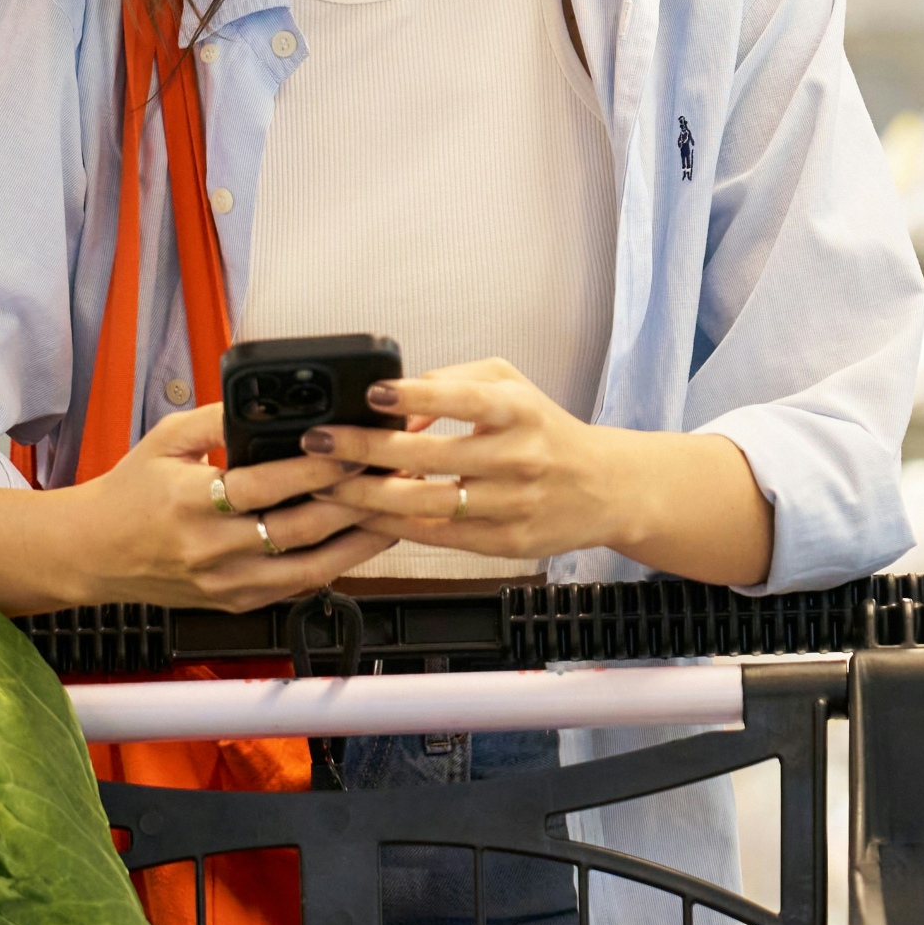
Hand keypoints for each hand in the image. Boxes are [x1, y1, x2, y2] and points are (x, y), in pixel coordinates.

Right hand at [0, 405, 397, 613]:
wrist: (95, 554)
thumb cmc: (129, 493)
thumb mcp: (165, 439)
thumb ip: (217, 417)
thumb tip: (267, 400)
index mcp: (190, 502)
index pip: (266, 486)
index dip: (316, 470)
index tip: (355, 449)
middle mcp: (210, 549)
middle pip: (298, 530)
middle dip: (353, 503)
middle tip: (393, 476)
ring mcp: (226, 583)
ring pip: (308, 568)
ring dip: (358, 542)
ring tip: (395, 512)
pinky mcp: (235, 602)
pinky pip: (296, 587)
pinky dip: (334, 566)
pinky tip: (361, 542)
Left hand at [298, 359, 771, 583]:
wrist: (603, 487)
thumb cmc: (545, 430)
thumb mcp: (510, 384)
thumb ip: (452, 381)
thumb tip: (398, 407)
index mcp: (519, 410)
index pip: (464, 399)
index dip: (417, 396)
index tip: (374, 393)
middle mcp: (518, 458)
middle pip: (430, 458)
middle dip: (365, 451)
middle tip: (320, 443)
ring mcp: (511, 505)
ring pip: (426, 504)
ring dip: (368, 497)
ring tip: (326, 486)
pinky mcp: (504, 543)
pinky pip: (438, 536)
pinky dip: (396, 527)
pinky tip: (364, 516)